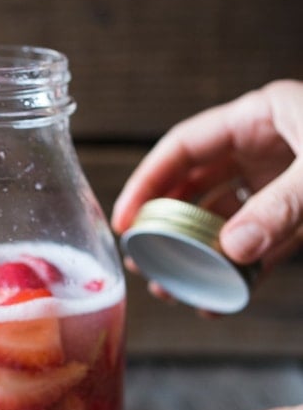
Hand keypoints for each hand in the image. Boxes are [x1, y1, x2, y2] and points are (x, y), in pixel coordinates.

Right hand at [112, 80, 302, 274]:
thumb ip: (282, 204)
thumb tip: (235, 249)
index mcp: (259, 116)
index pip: (183, 146)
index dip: (147, 182)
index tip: (125, 222)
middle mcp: (264, 148)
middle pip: (197, 185)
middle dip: (166, 225)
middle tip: (142, 260)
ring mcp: (282, 180)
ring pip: (227, 218)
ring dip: (201, 253)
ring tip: (176, 284)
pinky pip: (265, 243)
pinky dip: (246, 269)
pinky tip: (224, 293)